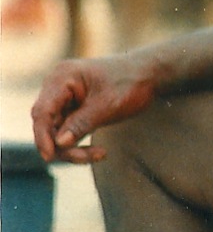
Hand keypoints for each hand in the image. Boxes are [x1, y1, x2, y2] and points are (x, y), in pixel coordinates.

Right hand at [30, 55, 158, 163]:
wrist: (151, 73)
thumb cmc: (131, 83)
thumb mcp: (109, 105)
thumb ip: (82, 123)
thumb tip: (59, 143)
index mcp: (62, 78)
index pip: (42, 111)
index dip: (43, 136)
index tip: (51, 157)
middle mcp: (58, 86)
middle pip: (47, 124)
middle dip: (63, 145)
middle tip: (88, 158)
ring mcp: (65, 97)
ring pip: (57, 131)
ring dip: (73, 147)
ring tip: (100, 155)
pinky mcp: (73, 108)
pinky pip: (68, 130)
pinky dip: (79, 142)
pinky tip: (98, 152)